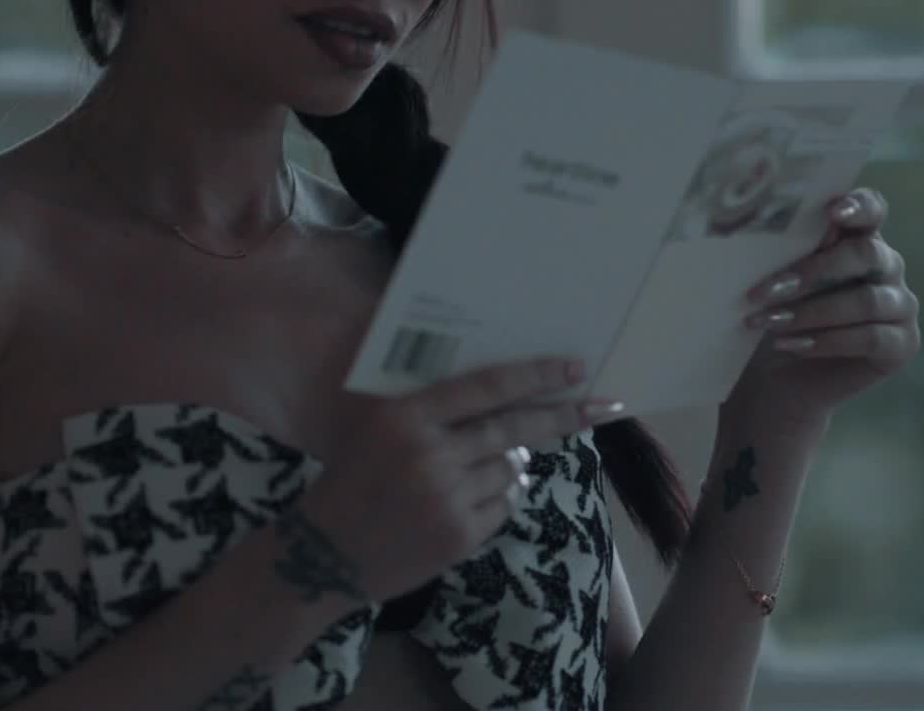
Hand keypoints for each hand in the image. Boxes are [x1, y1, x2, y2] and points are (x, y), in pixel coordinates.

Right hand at [291, 358, 624, 603]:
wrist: (323, 555)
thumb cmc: (353, 479)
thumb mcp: (378, 427)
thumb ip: (431, 404)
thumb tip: (502, 385)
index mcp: (406, 416)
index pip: (487, 386)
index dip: (536, 375)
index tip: (574, 367)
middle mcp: (430, 454)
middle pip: (515, 426)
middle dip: (563, 414)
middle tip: (600, 405)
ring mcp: (448, 498)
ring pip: (512, 466)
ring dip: (510, 460)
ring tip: (476, 465)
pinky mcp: (460, 536)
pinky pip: (503, 504)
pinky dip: (498, 497)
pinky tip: (466, 498)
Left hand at [725, 187, 920, 425]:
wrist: (778, 378)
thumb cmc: (777, 315)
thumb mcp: (778, 280)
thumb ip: (789, 251)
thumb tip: (770, 225)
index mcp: (860, 237)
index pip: (873, 209)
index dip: (859, 206)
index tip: (832, 212)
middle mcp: (887, 265)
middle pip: (865, 254)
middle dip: (813, 271)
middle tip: (766, 289)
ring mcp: (901, 305)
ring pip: (865, 301)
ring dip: (811, 312)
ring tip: (769, 323)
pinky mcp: (902, 344)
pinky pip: (871, 338)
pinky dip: (827, 341)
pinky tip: (792, 346)